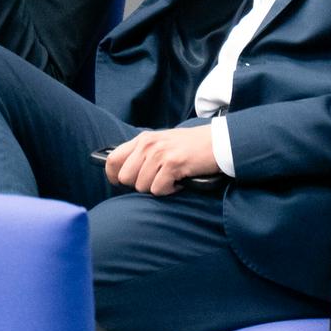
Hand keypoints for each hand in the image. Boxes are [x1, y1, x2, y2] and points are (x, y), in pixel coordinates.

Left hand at [104, 126, 218, 195]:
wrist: (218, 142)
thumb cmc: (190, 146)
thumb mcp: (161, 143)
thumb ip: (142, 154)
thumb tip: (123, 175)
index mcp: (142, 139)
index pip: (113, 160)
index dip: (114, 177)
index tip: (120, 184)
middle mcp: (148, 145)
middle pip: (126, 178)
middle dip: (140, 185)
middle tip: (157, 180)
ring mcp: (159, 154)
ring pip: (142, 187)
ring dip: (158, 187)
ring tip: (171, 178)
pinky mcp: (172, 164)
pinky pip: (158, 190)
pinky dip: (170, 190)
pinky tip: (179, 181)